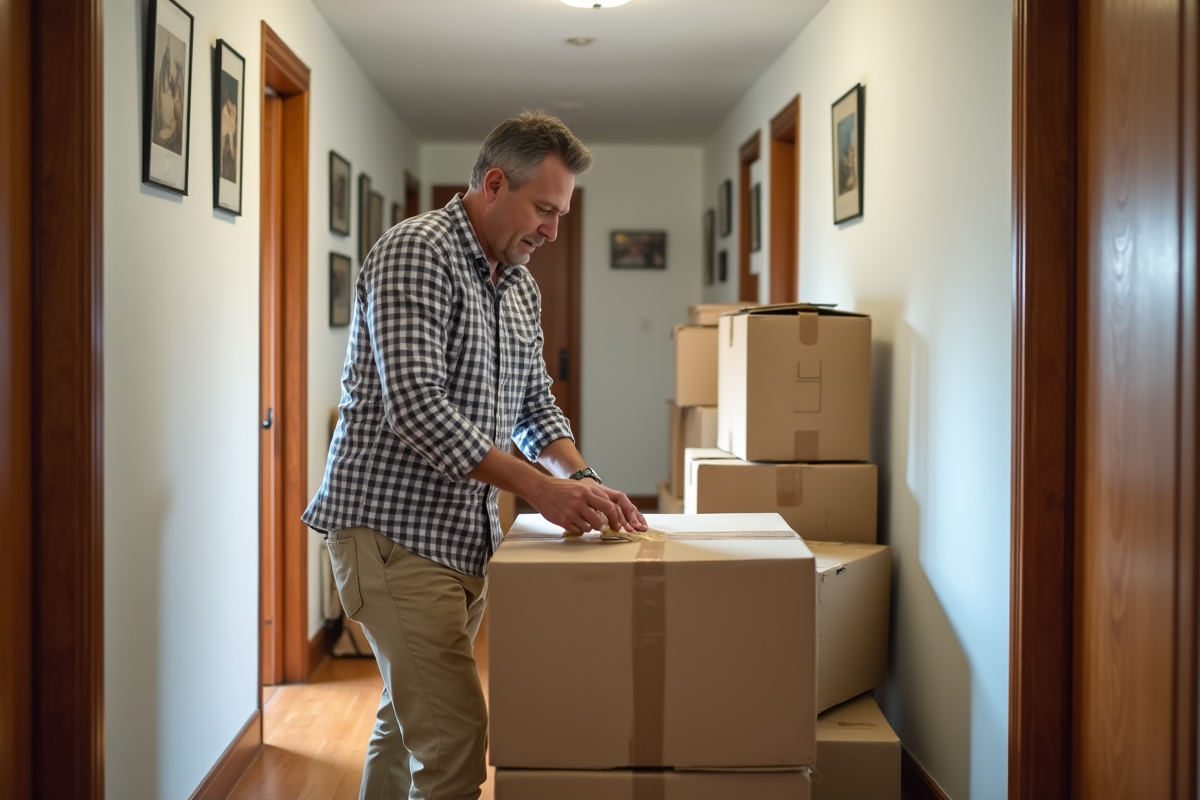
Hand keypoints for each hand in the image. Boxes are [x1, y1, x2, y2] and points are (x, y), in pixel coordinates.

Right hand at [528, 476, 645, 534]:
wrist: (541, 489)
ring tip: (581, 520)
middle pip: (601, 521)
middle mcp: (580, 501)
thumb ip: (594, 496)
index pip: (609, 507)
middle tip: (601, 527)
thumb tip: (609, 510)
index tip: (615, 524)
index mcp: (587, 491)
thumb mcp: (580, 486)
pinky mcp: (563, 521)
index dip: (614, 518)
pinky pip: (578, 532)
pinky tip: (572, 523)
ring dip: (588, 527)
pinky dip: (578, 530)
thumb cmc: (562, 488)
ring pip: (590, 528)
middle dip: (602, 526)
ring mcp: (571, 512)